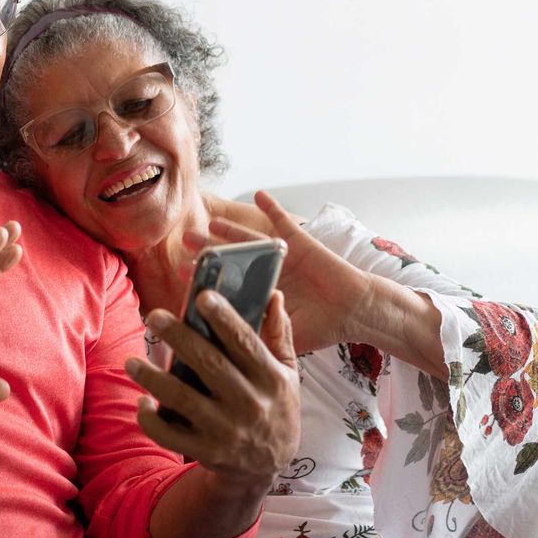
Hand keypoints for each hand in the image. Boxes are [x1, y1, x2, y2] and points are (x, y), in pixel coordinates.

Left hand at [127, 289, 299, 486]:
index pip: (245, 342)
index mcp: (270, 379)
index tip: (203, 296)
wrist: (268, 467)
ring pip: (183, 399)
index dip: (224, 318)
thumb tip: (273, 293)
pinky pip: (170, 435)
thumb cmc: (275, 408)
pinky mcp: (206, 451)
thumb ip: (279, 333)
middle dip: (179, 338)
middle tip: (154, 316)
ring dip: (153, 379)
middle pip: (209, 365)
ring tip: (132, 362)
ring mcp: (226, 430)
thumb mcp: (288, 372)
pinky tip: (142, 400)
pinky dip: (151, 419)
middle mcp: (249, 404)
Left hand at [188, 191, 372, 353]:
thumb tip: (228, 344)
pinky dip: (273, 207)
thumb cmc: (322, 326)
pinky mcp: (302, 243)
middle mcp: (268, 273)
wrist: (355, 312)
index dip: (206, 276)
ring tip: (211, 221)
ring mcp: (283, 257)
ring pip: (252, 238)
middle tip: (187, 240)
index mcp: (261, 294)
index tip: (181, 272)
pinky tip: (259, 193)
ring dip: (232, 228)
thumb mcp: (285, 336)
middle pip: (233, 257)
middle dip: (210, 249)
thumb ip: (261, 334)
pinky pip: (285, 221)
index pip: (227, 282)